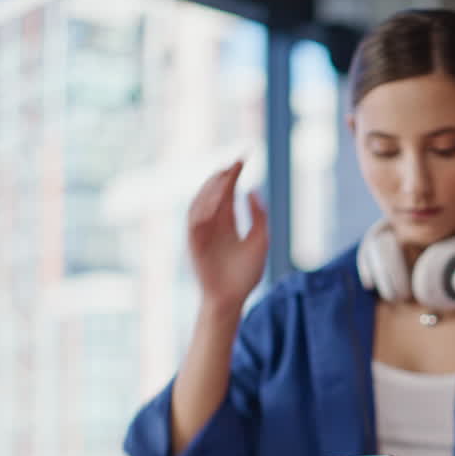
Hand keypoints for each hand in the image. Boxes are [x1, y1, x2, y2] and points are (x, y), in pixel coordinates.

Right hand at [186, 160, 269, 311]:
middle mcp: (213, 224)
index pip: (228, 192)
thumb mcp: (260, 240)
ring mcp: (202, 233)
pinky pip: (194, 222)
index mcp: (227, 222)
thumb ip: (258, 216)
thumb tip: (252, 190)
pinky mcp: (194, 244)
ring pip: (201, 203)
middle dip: (222, 176)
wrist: (232, 299)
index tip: (244, 157)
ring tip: (225, 176)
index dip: (234, 174)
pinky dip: (201, 208)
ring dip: (211, 188)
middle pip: (214, 193)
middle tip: (234, 162)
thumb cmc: (246, 274)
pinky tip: (215, 198)